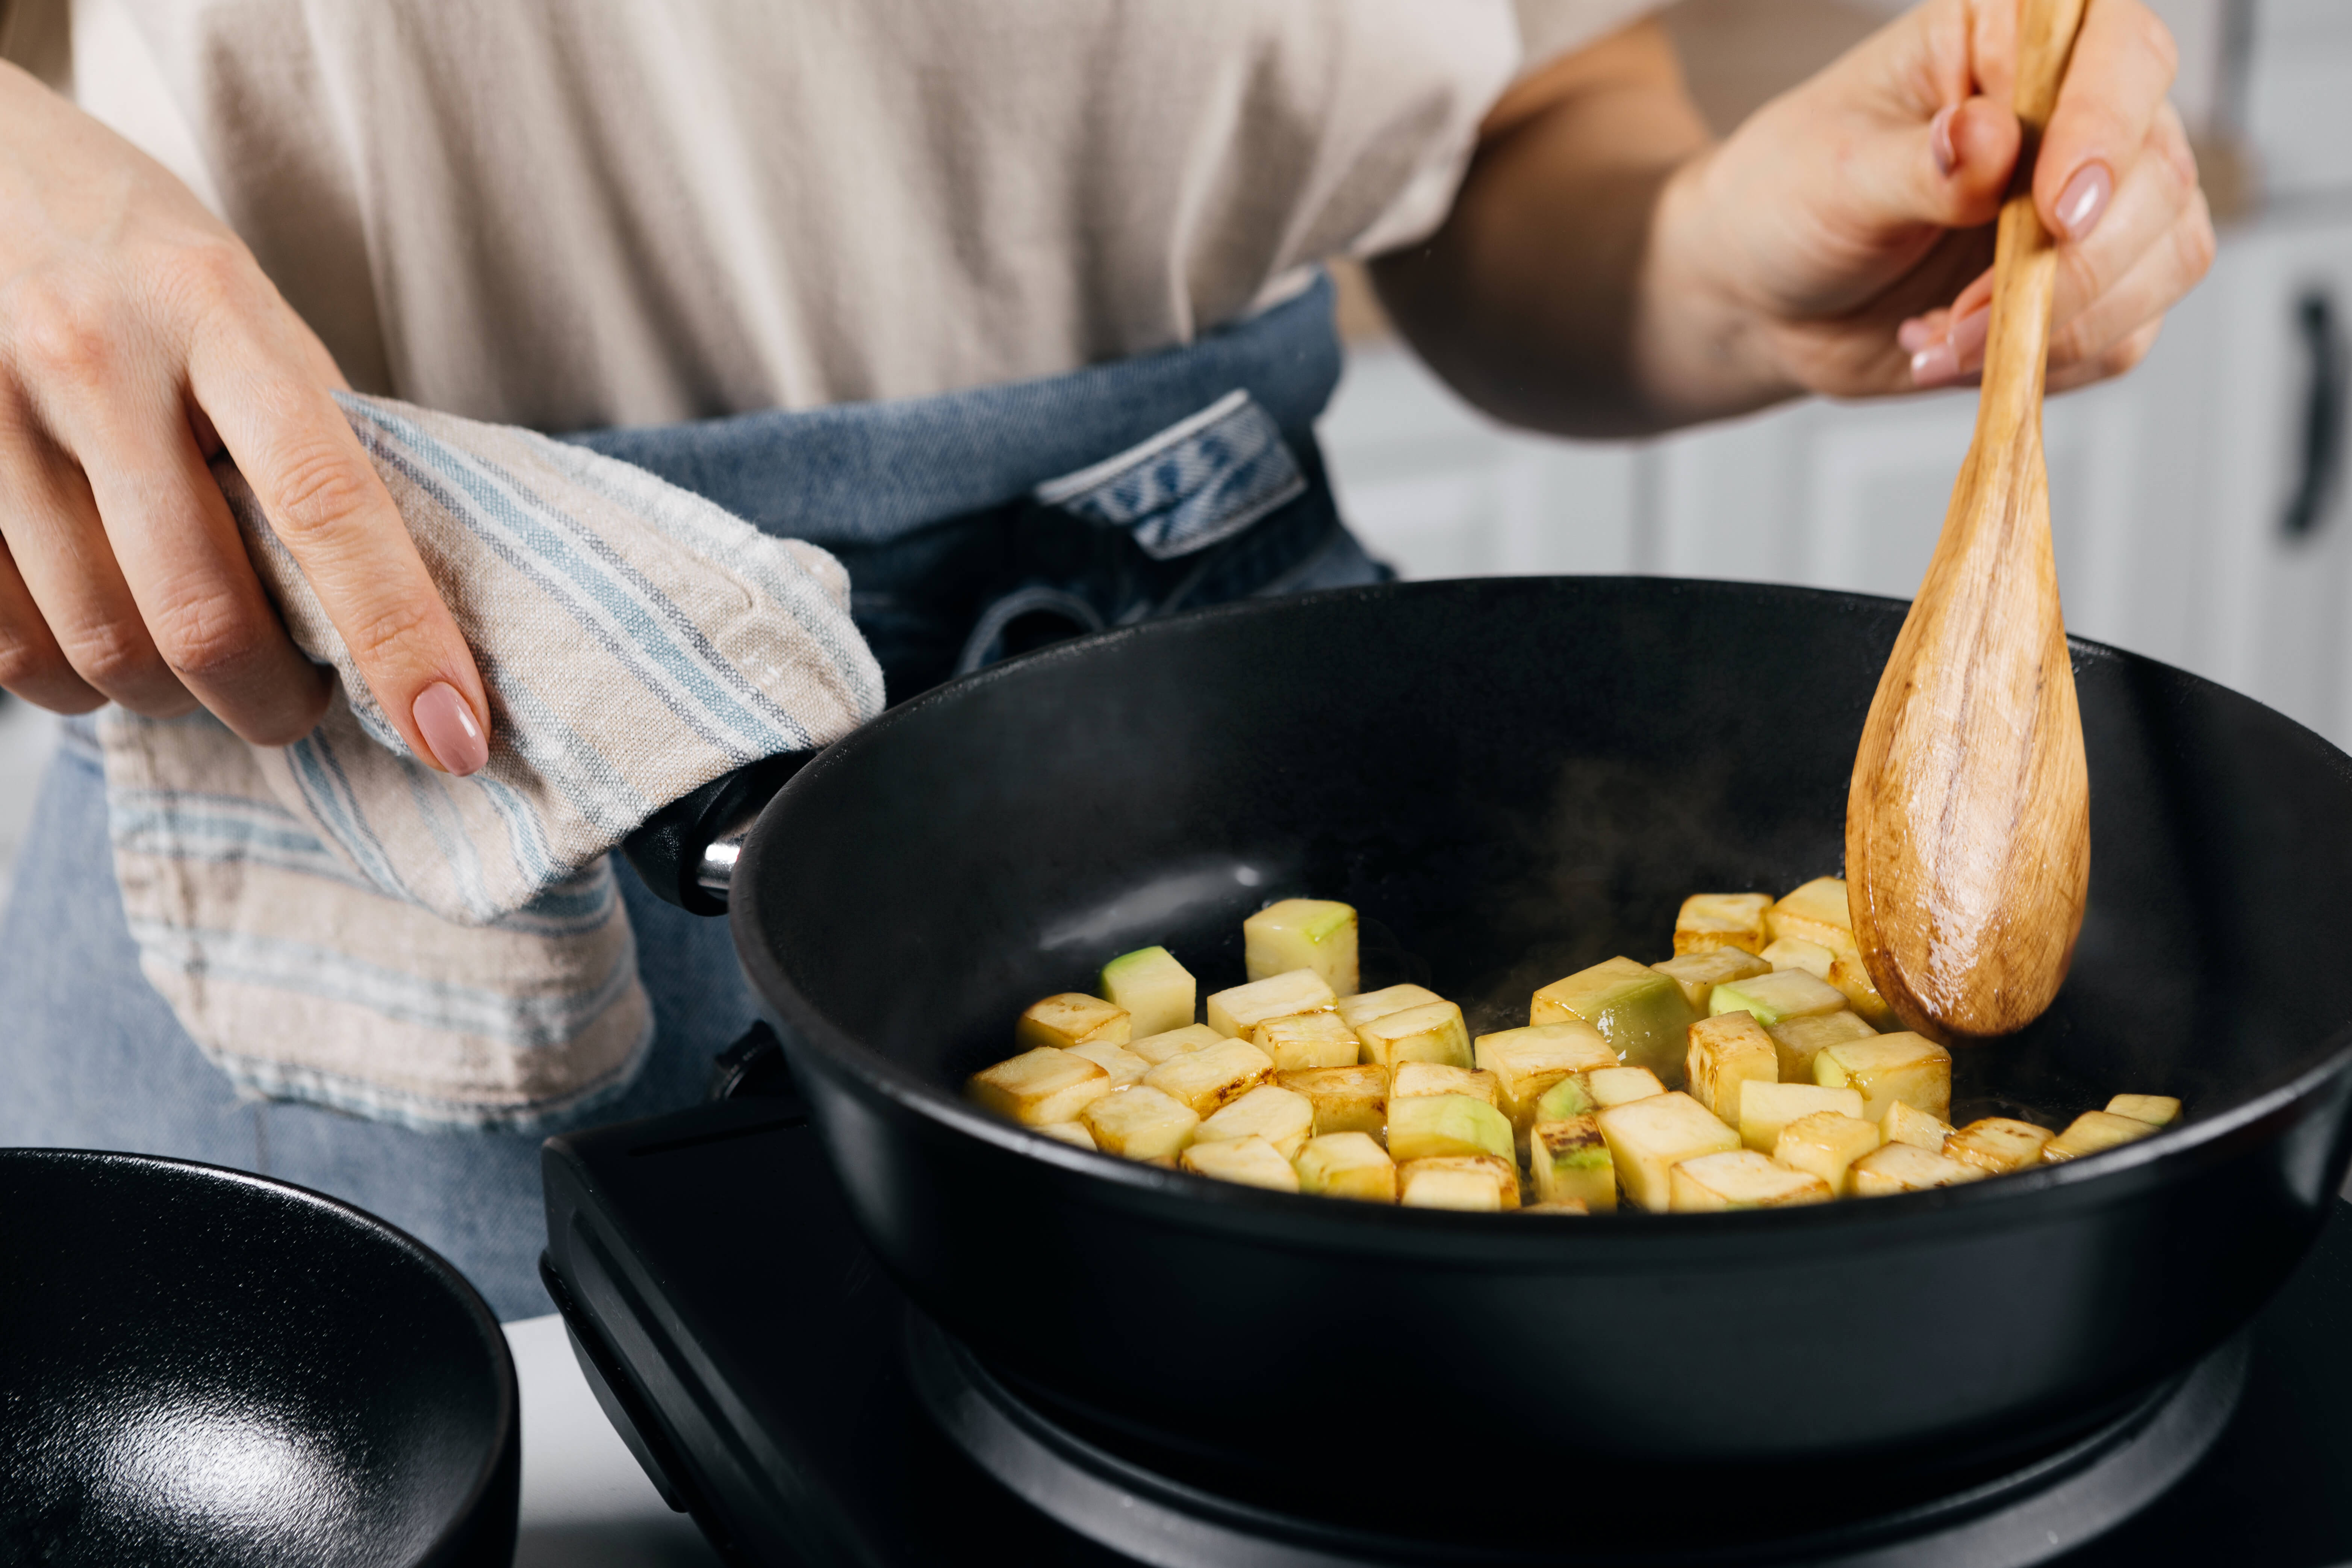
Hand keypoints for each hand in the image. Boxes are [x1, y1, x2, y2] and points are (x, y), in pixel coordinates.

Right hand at [0, 64, 490, 770]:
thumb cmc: (138, 255)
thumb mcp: (245, 307)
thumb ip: (312, 436)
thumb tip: (404, 598)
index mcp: (211, 309)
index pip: (327, 506)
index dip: (400, 638)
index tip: (457, 737)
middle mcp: (90, 358)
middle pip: (201, 616)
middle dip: (272, 703)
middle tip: (302, 701)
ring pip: (99, 651)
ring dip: (170, 697)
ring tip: (201, 659)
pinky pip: (7, 647)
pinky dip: (74, 676)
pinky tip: (107, 630)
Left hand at [1650, 0, 2214, 405]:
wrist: (1764, 293)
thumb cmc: (1789, 202)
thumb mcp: (1832, 176)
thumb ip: (1918, 164)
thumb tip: (1986, 138)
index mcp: (2012, 37)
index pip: (2121, 51)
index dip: (2107, 126)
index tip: (2058, 209)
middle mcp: (2079, 110)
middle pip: (2157, 174)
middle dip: (2070, 264)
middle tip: (1964, 310)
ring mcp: (2099, 201)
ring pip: (2166, 258)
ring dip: (2059, 321)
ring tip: (1944, 339)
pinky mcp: (2093, 286)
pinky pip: (2125, 335)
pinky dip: (2043, 358)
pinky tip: (1952, 352)